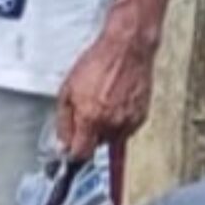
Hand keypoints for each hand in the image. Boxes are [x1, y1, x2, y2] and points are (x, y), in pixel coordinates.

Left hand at [56, 24, 155, 161]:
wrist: (127, 50)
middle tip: (86, 114)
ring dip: (105, 129)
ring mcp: (129, 121)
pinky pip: (126, 130)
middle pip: (96, 146)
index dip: (73, 154)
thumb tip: (62, 144)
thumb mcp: (67, 91)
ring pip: (112, 139)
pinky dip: (119, 123)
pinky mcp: (141, 117)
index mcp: (90, 118)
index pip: (81, 154)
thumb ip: (63, 122)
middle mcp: (112, 123)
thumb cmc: (97, 64)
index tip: (70, 150)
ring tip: (102, 104)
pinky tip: (114, 104)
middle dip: (88, 136)